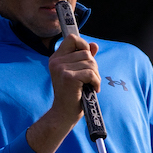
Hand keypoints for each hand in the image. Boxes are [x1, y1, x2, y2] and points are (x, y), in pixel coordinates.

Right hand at [26, 33, 98, 152]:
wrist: (65, 113)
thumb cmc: (73, 94)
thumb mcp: (78, 73)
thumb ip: (85, 58)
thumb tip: (94, 45)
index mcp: (56, 58)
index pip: (72, 38)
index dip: (83, 45)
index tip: (87, 57)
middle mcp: (56, 61)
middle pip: (85, 52)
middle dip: (93, 65)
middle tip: (90, 79)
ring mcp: (61, 69)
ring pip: (90, 62)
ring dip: (95, 75)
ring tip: (90, 85)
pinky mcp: (68, 77)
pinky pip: (91, 73)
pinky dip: (96, 82)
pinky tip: (93, 89)